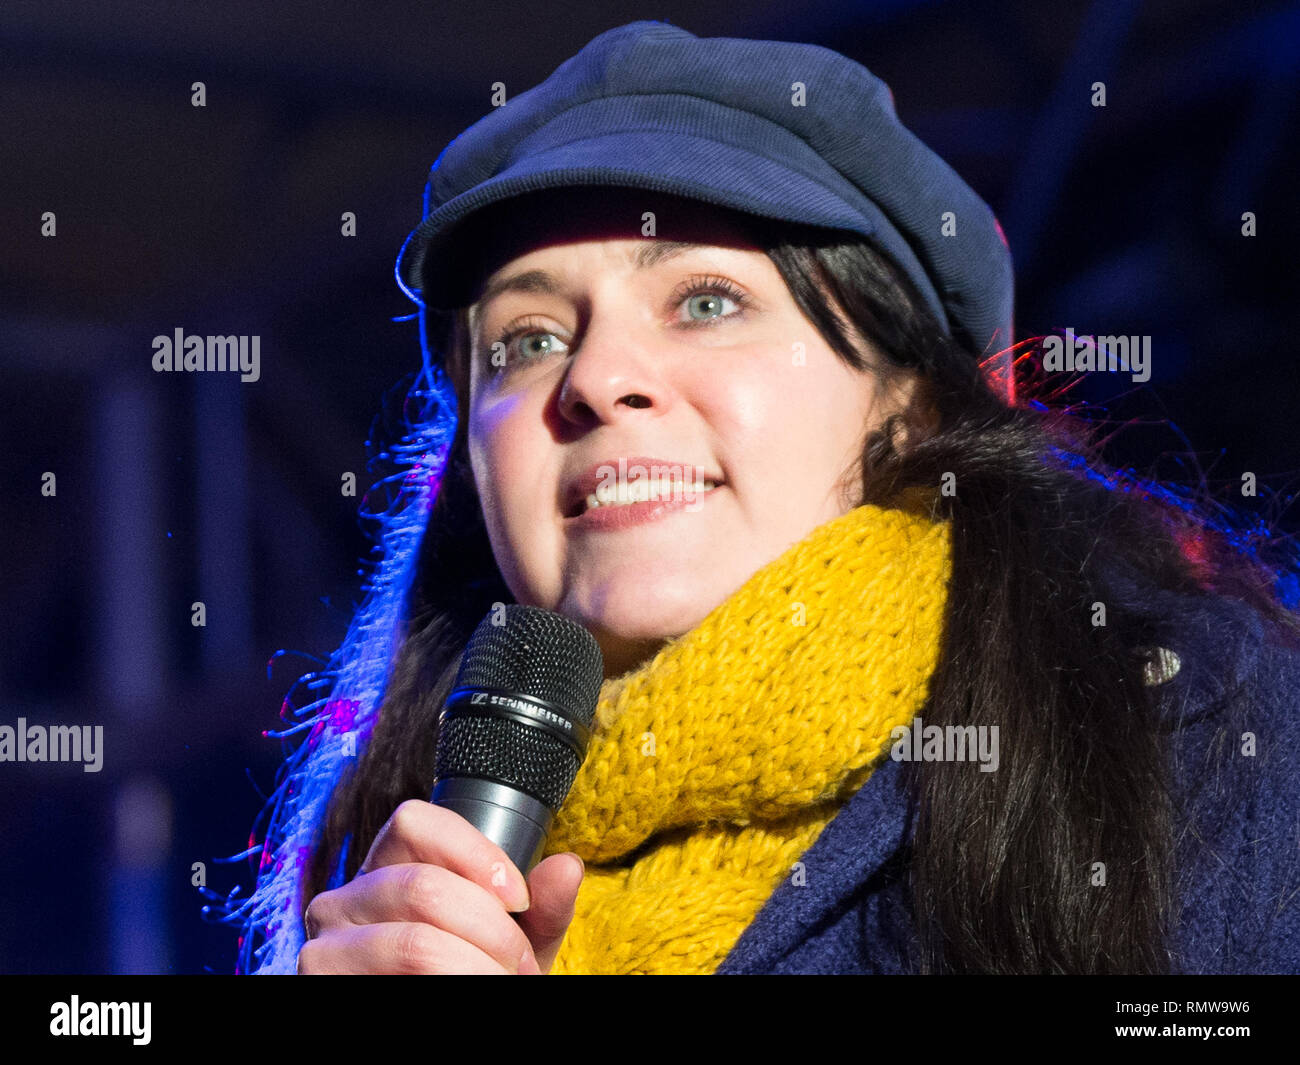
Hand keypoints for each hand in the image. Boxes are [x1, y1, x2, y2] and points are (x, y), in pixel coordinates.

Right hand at [296, 799, 583, 973]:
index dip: (473, 851)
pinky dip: (448, 985)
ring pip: (414, 941)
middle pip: (425, 887)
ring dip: (475, 968)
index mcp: (386, 869)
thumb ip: (541, 909)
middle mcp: (343, 899)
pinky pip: (396, 977)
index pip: (414, 821)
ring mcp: (325, 946)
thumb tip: (567, 867)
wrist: (438, 1025)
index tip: (518, 897)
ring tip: (501, 983)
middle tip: (520, 965)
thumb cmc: (470, 977)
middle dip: (491, 932)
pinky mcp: (318, 983)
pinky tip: (463, 992)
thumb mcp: (511, 944)